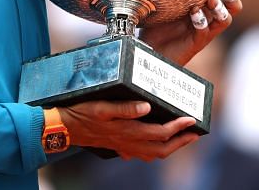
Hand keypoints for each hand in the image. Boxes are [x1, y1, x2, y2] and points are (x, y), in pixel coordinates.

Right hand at [58, 101, 198, 160]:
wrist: (64, 128)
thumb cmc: (82, 113)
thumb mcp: (102, 107)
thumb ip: (124, 108)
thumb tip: (147, 106)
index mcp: (128, 131)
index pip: (160, 132)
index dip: (178, 127)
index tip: (191, 119)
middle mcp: (128, 142)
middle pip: (162, 148)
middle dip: (181, 141)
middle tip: (195, 132)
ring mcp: (123, 147)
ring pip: (153, 154)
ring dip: (171, 147)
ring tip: (182, 137)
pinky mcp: (118, 146)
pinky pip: (142, 154)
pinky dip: (155, 150)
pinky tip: (156, 143)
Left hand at [139, 0, 241, 64]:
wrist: (150, 49)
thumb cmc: (157, 23)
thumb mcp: (163, 0)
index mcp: (202, 3)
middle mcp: (207, 15)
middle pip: (232, 2)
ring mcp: (204, 29)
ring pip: (226, 18)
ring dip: (221, 7)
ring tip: (211, 0)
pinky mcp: (197, 42)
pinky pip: (206, 31)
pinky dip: (202, 21)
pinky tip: (193, 13)